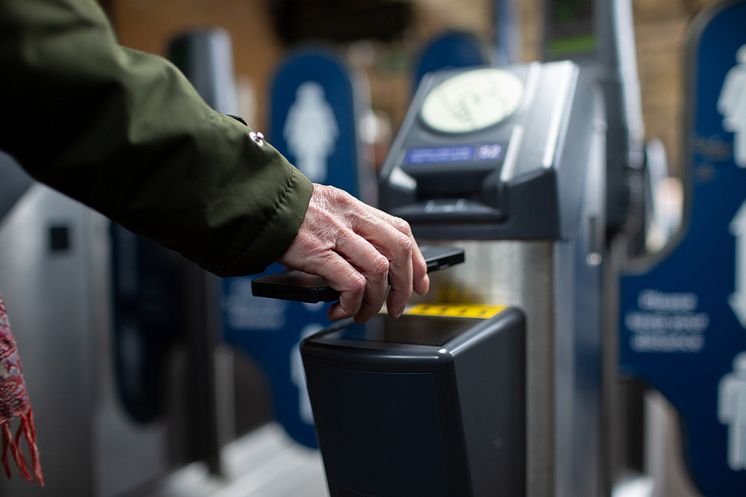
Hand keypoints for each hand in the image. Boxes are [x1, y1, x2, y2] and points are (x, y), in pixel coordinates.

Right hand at [280, 184, 428, 321]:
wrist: (254, 205)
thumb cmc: (282, 212)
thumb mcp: (322, 211)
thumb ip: (346, 232)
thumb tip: (363, 268)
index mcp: (353, 206)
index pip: (401, 230)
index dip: (416, 260)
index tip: (419, 282)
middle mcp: (349, 216)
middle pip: (398, 250)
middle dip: (404, 285)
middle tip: (397, 305)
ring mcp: (335, 233)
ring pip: (378, 270)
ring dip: (376, 299)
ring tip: (363, 313)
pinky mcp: (318, 252)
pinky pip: (351, 282)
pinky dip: (352, 302)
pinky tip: (341, 309)